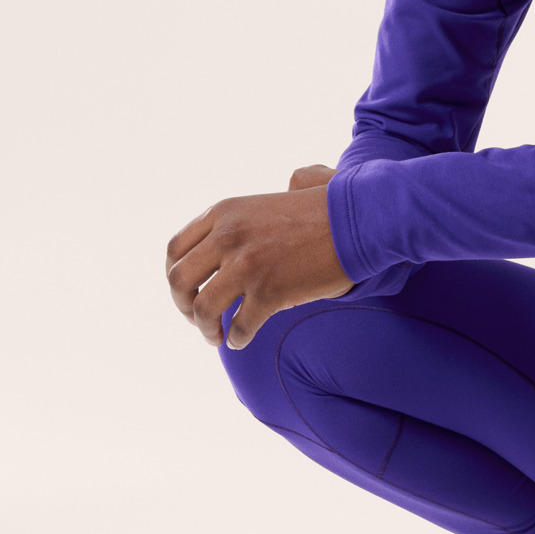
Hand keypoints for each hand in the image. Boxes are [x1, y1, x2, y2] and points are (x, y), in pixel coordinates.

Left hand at [166, 167, 350, 350]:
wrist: (359, 220)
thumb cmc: (327, 208)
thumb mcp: (272, 195)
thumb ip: (255, 208)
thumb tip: (248, 220)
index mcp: (224, 212)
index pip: (176, 249)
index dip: (175, 275)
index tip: (188, 289)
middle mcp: (227, 237)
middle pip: (179, 281)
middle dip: (182, 305)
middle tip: (197, 317)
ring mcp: (246, 266)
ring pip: (203, 310)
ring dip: (205, 329)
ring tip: (217, 336)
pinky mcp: (269, 294)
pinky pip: (239, 328)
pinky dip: (237, 338)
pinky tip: (242, 338)